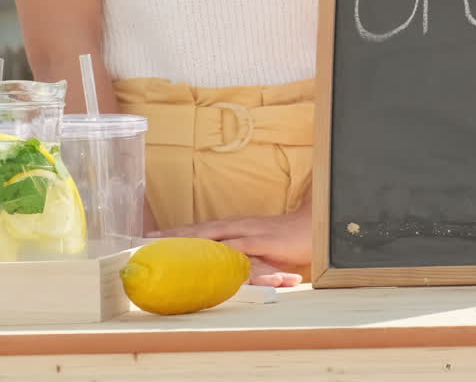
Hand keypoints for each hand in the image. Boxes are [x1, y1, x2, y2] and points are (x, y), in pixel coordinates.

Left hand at [148, 207, 311, 287]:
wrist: (317, 225)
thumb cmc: (290, 238)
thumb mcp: (261, 243)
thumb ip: (241, 250)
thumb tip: (221, 260)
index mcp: (237, 226)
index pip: (200, 228)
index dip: (175, 232)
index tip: (147, 236)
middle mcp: (239, 227)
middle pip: (199, 230)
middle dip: (172, 235)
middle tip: (144, 241)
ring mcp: (250, 234)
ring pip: (213, 237)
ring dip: (189, 243)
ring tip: (165, 250)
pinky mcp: (264, 243)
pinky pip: (239, 252)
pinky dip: (220, 257)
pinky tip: (206, 264)